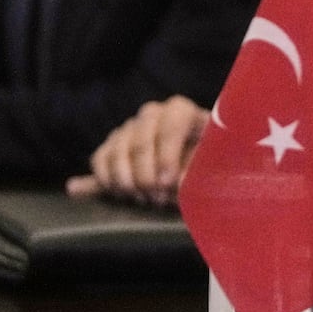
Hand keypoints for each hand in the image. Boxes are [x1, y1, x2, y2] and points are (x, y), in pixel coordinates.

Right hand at [66, 96, 206, 205]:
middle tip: (157, 199)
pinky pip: (100, 160)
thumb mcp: (212, 167)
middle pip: (141, 142)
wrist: (193, 168)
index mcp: (182, 112)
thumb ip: (199, 173)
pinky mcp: (110, 144)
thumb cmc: (208, 165)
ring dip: (128, 181)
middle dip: (147, 176)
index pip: (172, 125)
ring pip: (118, 151)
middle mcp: (153, 114)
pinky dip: (107, 180)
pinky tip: (121, 194)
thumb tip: (178, 184)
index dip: (168, 156)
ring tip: (144, 199)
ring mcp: (130, 127)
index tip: (168, 183)